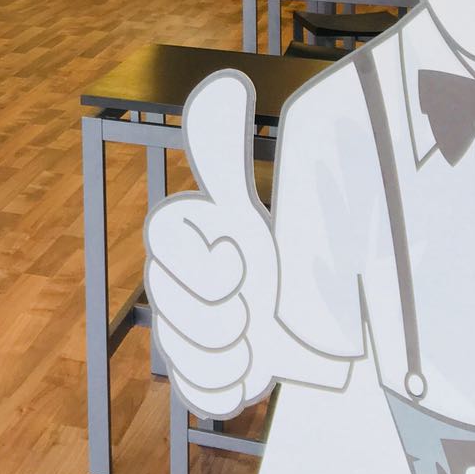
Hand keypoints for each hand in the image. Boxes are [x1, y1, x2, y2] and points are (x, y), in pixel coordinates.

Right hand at [145, 71, 280, 418]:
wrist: (311, 320)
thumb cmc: (275, 254)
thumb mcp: (251, 204)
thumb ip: (224, 149)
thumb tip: (220, 82)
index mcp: (176, 237)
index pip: (163, 243)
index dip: (208, 261)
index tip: (245, 258)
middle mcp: (167, 284)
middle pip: (182, 312)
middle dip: (232, 315)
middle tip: (260, 302)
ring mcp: (177, 333)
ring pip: (190, 355)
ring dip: (239, 351)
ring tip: (260, 333)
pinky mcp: (196, 376)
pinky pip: (199, 391)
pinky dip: (232, 384)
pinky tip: (253, 364)